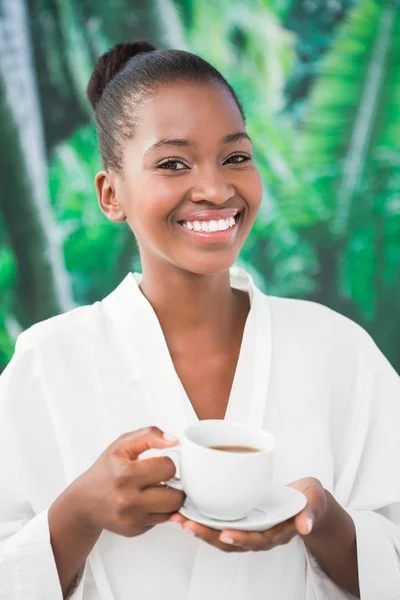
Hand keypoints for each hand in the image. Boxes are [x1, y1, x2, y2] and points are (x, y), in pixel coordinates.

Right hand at [66, 427, 185, 537]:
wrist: (84, 502)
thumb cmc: (106, 470)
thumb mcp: (122, 444)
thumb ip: (149, 435)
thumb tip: (175, 440)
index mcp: (126, 474)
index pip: (169, 468)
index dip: (167, 463)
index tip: (158, 463)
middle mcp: (129, 500)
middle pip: (176, 496)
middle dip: (174, 485)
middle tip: (163, 479)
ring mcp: (132, 519)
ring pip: (172, 511)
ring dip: (170, 499)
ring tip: (158, 490)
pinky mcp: (135, 531)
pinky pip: (162, 520)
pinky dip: (160, 511)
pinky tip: (148, 502)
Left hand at [169, 477, 326, 552]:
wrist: (307, 501)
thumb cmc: (310, 500)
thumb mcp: (315, 500)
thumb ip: (311, 511)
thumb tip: (306, 525)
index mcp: (276, 533)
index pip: (256, 541)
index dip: (240, 538)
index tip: (224, 533)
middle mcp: (259, 534)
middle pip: (230, 541)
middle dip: (208, 534)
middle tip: (187, 524)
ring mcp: (248, 528)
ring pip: (220, 534)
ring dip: (199, 528)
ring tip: (179, 518)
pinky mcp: (240, 517)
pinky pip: (219, 522)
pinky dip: (202, 518)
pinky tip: (186, 510)